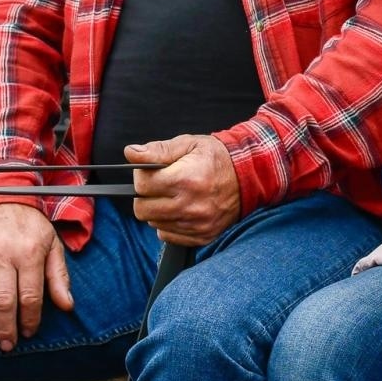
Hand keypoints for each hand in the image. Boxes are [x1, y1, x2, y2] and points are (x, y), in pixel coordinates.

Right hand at [0, 202, 72, 350]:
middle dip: (5, 327)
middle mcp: (4, 253)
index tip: (29, 333)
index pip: (30, 295)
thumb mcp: (53, 246)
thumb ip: (59, 277)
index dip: (30, 319)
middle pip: (3, 299)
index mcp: (30, 253)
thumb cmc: (31, 227)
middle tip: (6, 345)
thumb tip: (67, 306)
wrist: (4, 197)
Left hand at [127, 135, 241, 245]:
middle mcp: (190, 205)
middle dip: (145, 196)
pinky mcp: (202, 236)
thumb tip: (132, 153)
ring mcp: (196, 224)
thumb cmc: (217, 158)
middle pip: (143, 210)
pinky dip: (169, 224)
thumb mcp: (188, 144)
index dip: (141, 177)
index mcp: (185, 179)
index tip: (150, 172)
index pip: (142, 186)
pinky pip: (168, 236)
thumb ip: (157, 150)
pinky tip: (181, 209)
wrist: (250, 176)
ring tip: (174, 196)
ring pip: (155, 223)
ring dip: (158, 210)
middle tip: (158, 185)